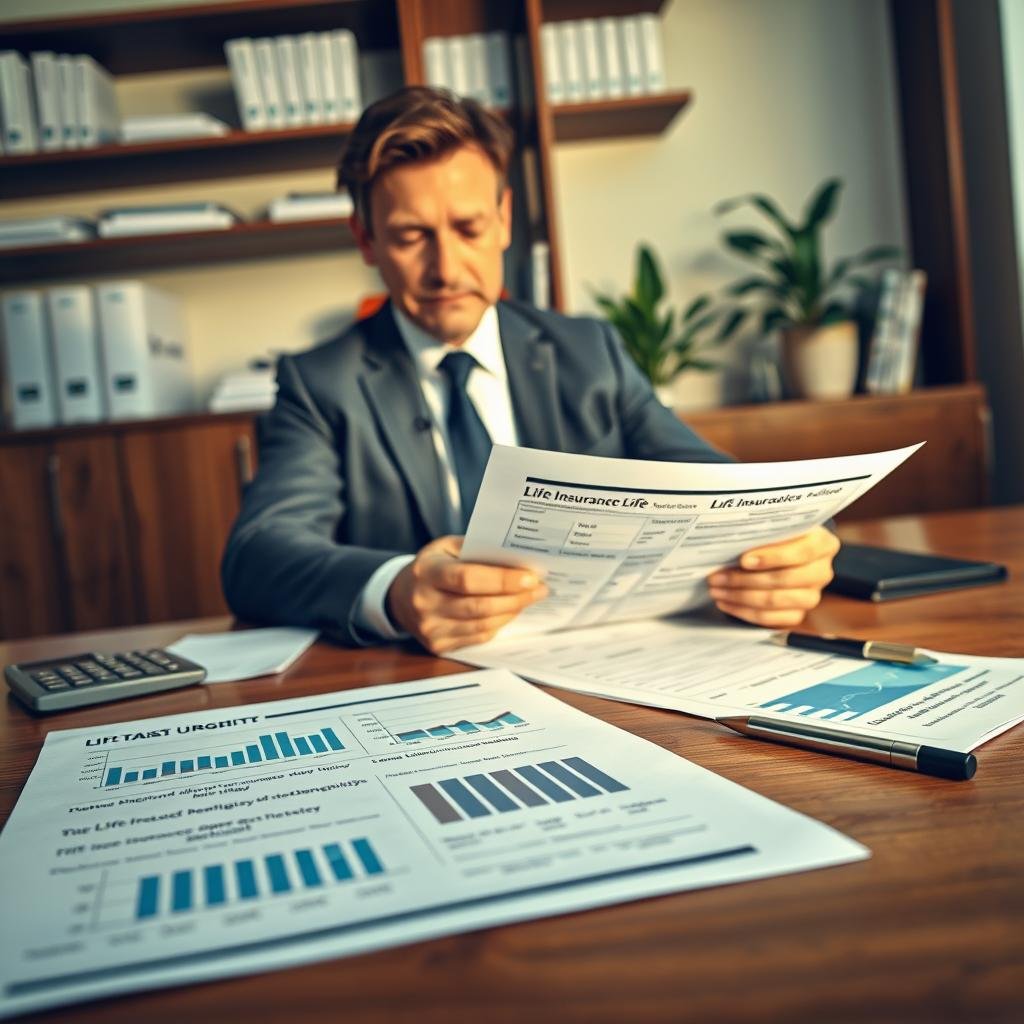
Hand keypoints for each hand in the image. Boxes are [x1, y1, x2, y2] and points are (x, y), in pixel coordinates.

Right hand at [387, 535, 547, 654]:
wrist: (400, 597)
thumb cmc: (432, 567)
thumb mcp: (446, 548)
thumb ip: (477, 550)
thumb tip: (517, 559)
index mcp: (427, 572)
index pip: (468, 578)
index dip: (502, 579)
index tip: (531, 577)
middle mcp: (424, 603)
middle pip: (479, 606)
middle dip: (515, 598)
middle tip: (539, 589)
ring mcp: (430, 628)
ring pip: (482, 625)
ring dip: (511, 612)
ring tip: (529, 599)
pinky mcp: (437, 645)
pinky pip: (477, 638)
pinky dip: (498, 625)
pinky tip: (509, 612)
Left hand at [706, 526, 839, 626]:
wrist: (784, 554)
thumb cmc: (776, 537)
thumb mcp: (775, 528)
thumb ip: (763, 533)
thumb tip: (731, 541)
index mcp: (823, 544)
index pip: (800, 552)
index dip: (771, 557)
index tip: (743, 560)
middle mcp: (821, 572)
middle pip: (784, 580)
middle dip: (744, 580)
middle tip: (716, 577)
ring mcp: (812, 596)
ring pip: (774, 601)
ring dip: (740, 597)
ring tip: (717, 591)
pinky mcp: (798, 614)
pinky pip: (771, 619)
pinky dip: (744, 612)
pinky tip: (727, 603)